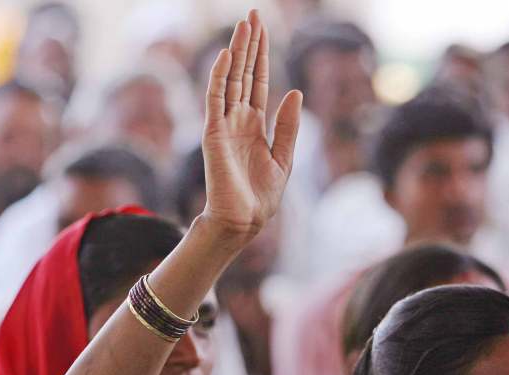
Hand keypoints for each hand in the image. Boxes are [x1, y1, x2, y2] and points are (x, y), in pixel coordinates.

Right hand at [200, 9, 301, 240]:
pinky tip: (228, 54)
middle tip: (253, 14)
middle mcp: (238, 119)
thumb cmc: (262, 197)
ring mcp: (224, 124)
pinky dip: (221, 76)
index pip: (258, 81)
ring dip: (237, 52)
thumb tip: (294, 93)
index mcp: (255, 124)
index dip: (262, 55)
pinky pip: (216, 98)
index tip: (264, 29)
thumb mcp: (284, 158)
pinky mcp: (213, 133)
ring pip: (231, 79)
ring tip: (244, 24)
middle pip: (244, 73)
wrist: (244, 220)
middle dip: (249, 44)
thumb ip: (288, 126)